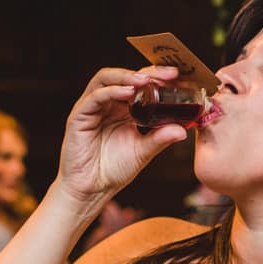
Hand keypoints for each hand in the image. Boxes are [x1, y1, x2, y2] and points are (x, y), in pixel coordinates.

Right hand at [54, 66, 188, 207]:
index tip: (176, 76)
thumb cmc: (113, 171)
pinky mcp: (79, 116)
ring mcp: (92, 108)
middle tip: (165, 75)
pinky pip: (95, 97)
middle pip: (123, 77)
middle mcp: (107, 105)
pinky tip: (127, 93)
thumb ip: (160, 139)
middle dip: (145, 73)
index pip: (138, 85)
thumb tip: (183, 130)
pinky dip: (112, 92)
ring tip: (145, 81)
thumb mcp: (143, 152)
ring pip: (105, 79)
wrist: (92, 190)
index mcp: (123, 110)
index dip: (156, 78)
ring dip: (126, 77)